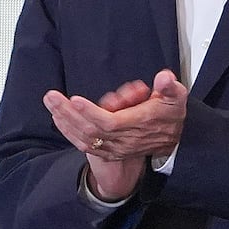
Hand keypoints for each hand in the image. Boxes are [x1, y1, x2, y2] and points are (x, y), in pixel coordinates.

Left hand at [44, 69, 188, 200]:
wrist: (173, 140)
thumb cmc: (170, 114)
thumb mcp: (176, 97)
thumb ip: (170, 87)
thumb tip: (164, 78)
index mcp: (139, 124)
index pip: (110, 122)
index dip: (91, 112)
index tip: (75, 99)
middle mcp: (125, 139)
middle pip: (91, 130)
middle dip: (68, 113)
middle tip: (51, 96)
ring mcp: (116, 147)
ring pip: (84, 138)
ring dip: (65, 121)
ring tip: (51, 104)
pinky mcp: (109, 151)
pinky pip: (85, 144)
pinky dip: (69, 133)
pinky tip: (58, 119)